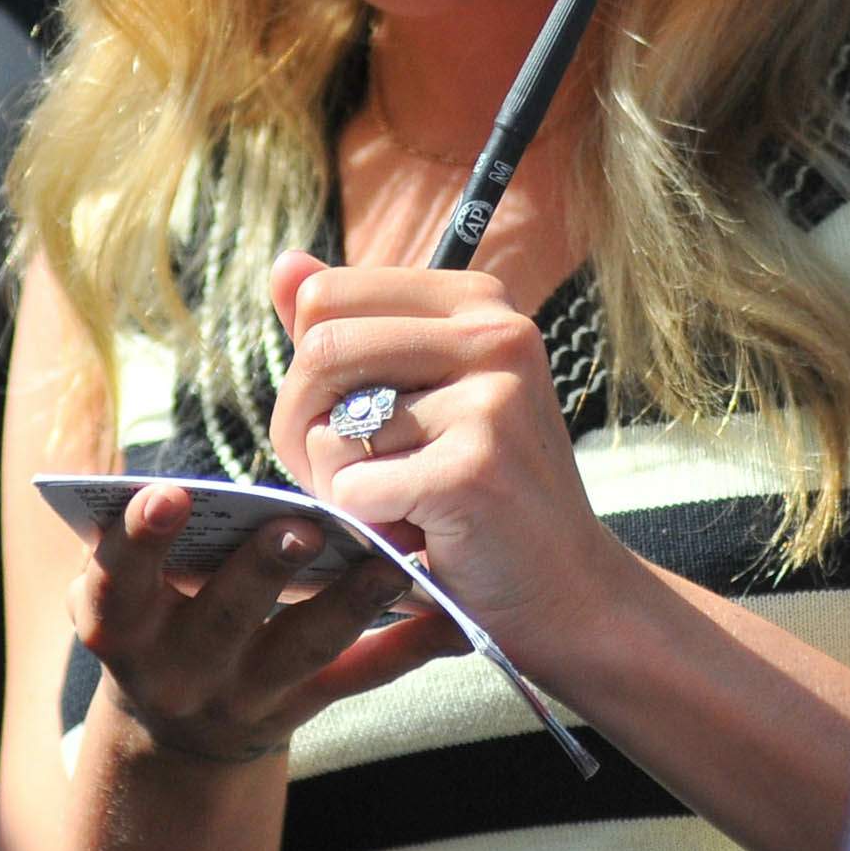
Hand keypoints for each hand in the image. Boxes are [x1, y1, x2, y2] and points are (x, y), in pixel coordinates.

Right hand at [71, 480, 453, 765]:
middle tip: (299, 525)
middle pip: (223, 619)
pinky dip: (410, 648)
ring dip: (349, 603)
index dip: (141, 538)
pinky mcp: (302, 707)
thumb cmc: (158, 617)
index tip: (169, 492)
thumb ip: (147, 542)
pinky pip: (360, 676)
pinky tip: (452, 620)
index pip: (121, 580)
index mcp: (124, 624)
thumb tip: (180, 484)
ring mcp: (246, 695)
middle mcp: (181, 668)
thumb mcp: (127, 592)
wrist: (181, 729)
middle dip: (262, 571)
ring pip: (303, 648)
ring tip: (389, 562)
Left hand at [268, 250, 636, 661]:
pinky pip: (353, 490)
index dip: (307, 370)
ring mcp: (490, 400)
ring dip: (339, 487)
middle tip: (346, 477)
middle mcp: (493, 334)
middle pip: (318, 352)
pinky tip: (416, 534)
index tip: (343, 419)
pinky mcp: (475, 469)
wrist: (565, 585)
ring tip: (398, 506)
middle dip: (302, 428)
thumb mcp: (420, 393)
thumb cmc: (479, 489)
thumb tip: (284, 265)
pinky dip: (366, 527)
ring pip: (330, 428)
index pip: (325, 297)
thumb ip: (350, 328)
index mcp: (475, 301)